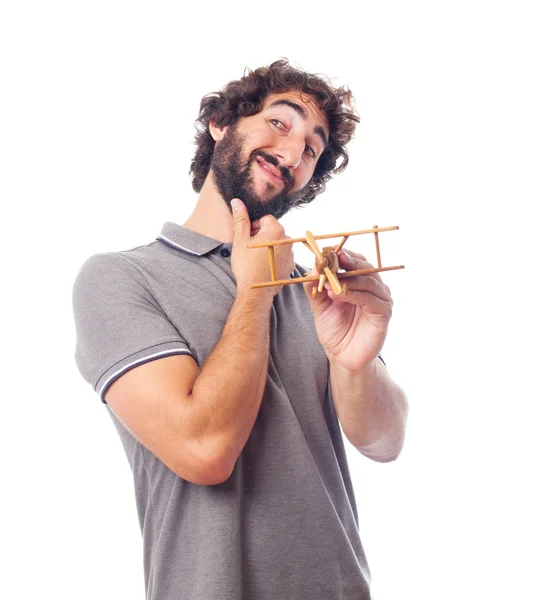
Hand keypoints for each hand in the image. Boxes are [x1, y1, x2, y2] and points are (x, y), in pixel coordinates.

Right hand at [231, 199, 294, 297]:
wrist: (256, 290)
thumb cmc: (246, 265)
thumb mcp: (240, 240)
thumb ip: (241, 219)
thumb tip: (237, 202)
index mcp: (276, 230)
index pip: (265, 219)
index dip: (253, 226)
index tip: (247, 236)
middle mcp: (287, 240)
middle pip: (272, 230)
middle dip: (261, 236)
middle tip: (249, 248)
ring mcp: (291, 253)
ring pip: (277, 243)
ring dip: (267, 247)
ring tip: (256, 259)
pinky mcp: (291, 265)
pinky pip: (282, 256)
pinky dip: (274, 258)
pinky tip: (263, 266)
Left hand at [303, 249, 392, 371]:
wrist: (342, 356)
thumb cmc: (335, 330)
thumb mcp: (319, 305)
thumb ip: (315, 287)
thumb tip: (311, 266)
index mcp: (360, 281)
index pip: (355, 260)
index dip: (342, 253)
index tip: (327, 250)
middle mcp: (373, 287)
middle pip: (364, 266)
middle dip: (347, 261)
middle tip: (331, 258)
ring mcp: (381, 299)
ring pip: (368, 280)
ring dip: (347, 279)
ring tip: (328, 283)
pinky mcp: (383, 313)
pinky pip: (370, 299)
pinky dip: (353, 294)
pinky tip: (337, 295)